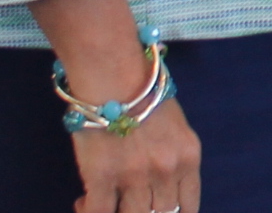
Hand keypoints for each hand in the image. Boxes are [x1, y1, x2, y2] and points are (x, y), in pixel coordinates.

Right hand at [31, 0, 199, 212]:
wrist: (113, 73)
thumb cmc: (143, 93)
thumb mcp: (175, 127)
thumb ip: (173, 158)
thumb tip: (164, 188)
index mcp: (188, 158)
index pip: (188, 207)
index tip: (158, 211)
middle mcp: (166, 171)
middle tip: (127, 204)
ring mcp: (134, 177)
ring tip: (105, 202)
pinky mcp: (102, 178)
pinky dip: (88, 211)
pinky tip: (84, 201)